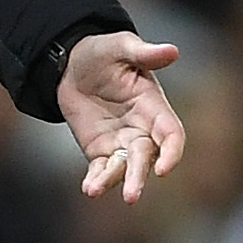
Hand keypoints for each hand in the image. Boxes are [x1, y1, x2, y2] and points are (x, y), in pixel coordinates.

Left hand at [57, 31, 184, 203]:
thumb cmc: (103, 52)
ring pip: (124, 168)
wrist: (70, 63)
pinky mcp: (100, 149)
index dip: (172, 152)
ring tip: (96, 190)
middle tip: (131, 196)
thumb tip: (172, 50)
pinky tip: (89, 189)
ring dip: (116, 182)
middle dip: (139, 176)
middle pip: (147, 158)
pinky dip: (96, 180)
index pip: (171, 134)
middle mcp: (142, 129)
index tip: (164, 169)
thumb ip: (144, 53)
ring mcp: (121, 142)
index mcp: (154, 106)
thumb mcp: (121, 46)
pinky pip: (101, 169)